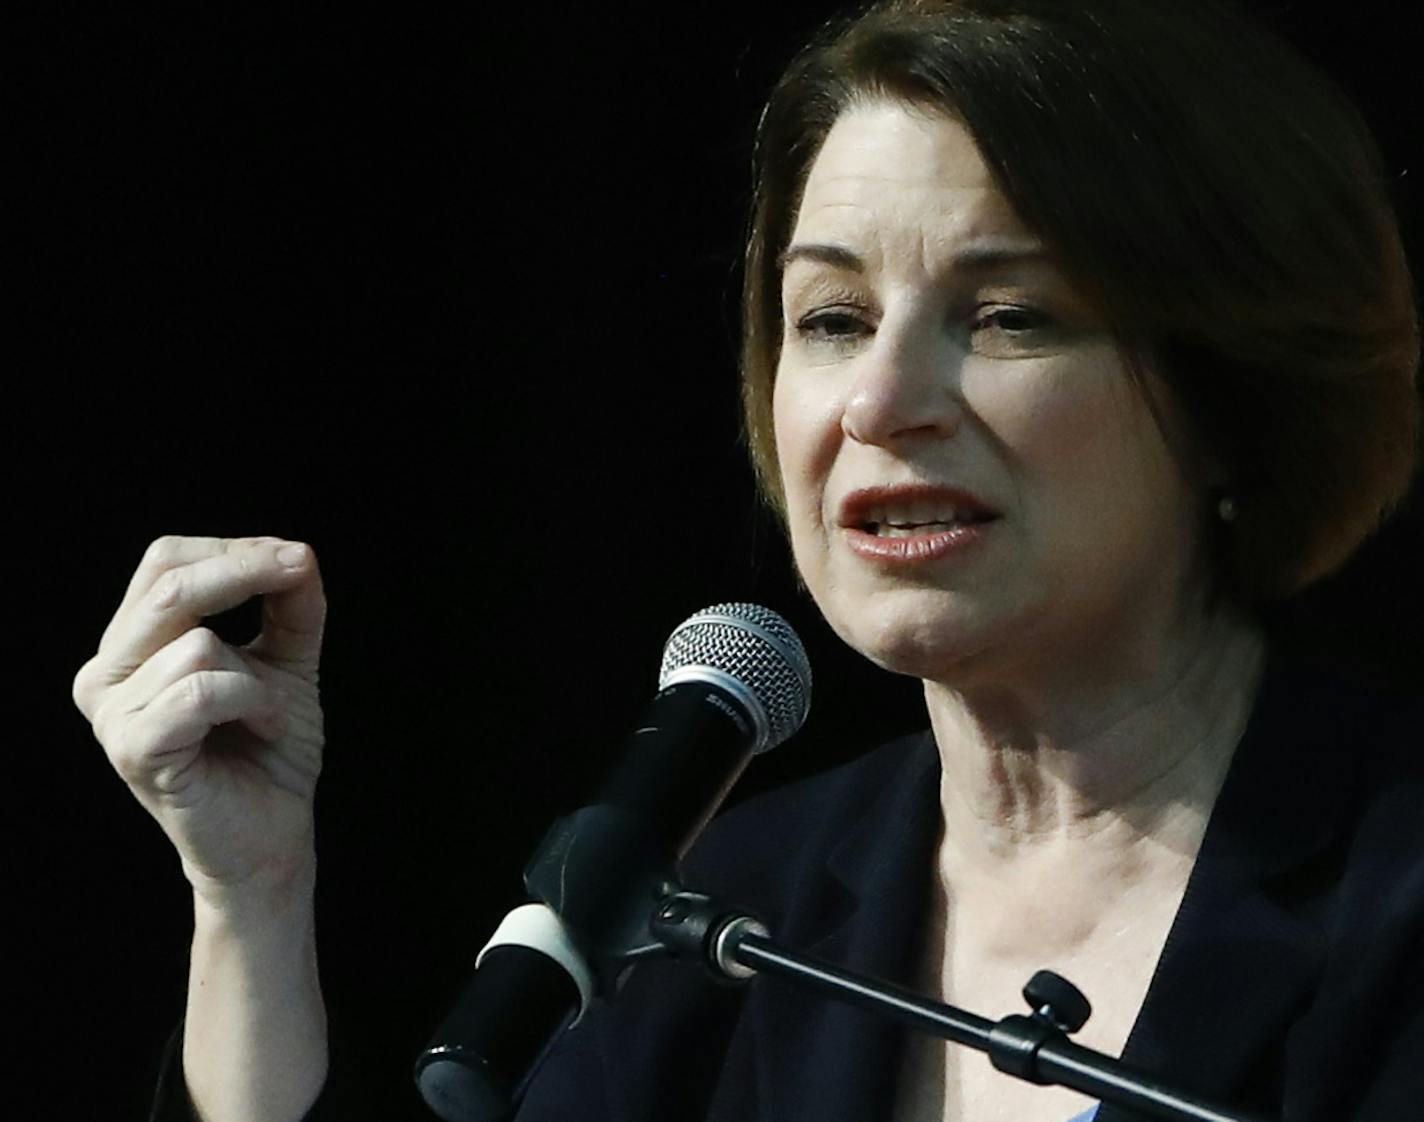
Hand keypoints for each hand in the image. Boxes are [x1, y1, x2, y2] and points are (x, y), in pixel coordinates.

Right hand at [73, 536, 326, 906]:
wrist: (273, 832)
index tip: (295, 558)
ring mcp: (112, 713)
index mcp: (132, 644)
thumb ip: (291, 605)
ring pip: (195, 641)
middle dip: (245, 572)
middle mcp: (106, 673)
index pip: (165, 562)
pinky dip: (252, 701)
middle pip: (169, 584)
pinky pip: (201, 690)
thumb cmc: (270, 747)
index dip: (232, 550)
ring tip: (272, 711)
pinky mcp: (134, 750)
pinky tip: (266, 727)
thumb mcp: (289, 661)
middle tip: (298, 574)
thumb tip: (298, 551)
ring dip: (258, 673)